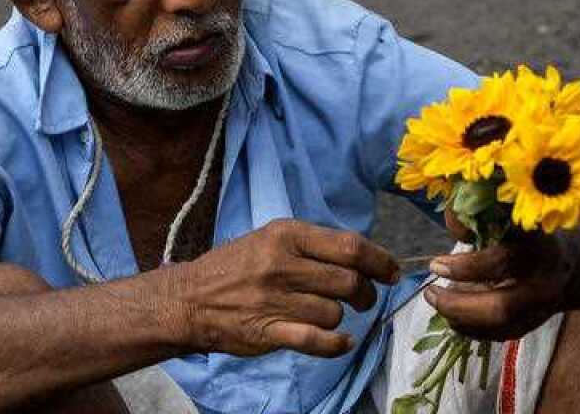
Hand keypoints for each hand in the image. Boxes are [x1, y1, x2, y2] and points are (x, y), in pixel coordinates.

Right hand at [171, 219, 400, 357]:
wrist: (188, 299)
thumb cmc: (236, 267)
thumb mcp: (269, 238)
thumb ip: (312, 245)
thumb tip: (362, 256)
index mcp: (286, 235)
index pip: (350, 246)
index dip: (379, 261)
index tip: (391, 272)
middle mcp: (282, 264)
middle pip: (348, 282)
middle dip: (365, 294)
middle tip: (363, 299)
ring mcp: (274, 300)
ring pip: (334, 313)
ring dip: (341, 319)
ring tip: (330, 315)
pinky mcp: (268, 332)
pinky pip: (317, 341)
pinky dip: (337, 345)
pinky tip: (341, 343)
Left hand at [424, 227, 576, 342]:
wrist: (570, 264)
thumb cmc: (531, 235)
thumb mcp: (511, 217)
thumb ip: (481, 217)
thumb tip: (452, 220)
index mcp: (540, 249)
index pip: (502, 263)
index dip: (465, 267)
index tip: (435, 264)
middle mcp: (545, 284)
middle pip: (501, 307)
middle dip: (458, 304)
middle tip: (431, 293)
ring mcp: (541, 310)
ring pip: (498, 327)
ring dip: (460, 318)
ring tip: (436, 300)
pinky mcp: (532, 326)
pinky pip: (497, 335)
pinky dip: (470, 328)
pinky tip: (452, 315)